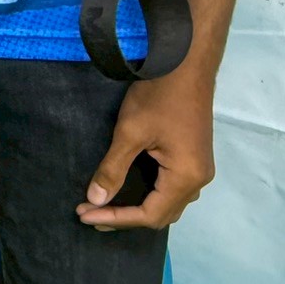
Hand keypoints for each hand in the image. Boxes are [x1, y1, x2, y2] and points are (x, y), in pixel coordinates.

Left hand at [79, 68, 215, 230]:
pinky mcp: (194, 158)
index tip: (85, 215)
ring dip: (138, 209)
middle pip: (161, 214)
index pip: (149, 214)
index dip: (116, 219)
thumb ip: (113, 169)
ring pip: (169, 204)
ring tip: (104, 208)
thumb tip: (95, 200)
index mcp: (186, 178)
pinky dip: (150, 196)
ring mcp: (199, 169)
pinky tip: (129, 191)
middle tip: (89, 214)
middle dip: (124, 218)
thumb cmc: (158, 96)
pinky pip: (173, 190)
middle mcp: (198, 180)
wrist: (186, 64)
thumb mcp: (130, 133)